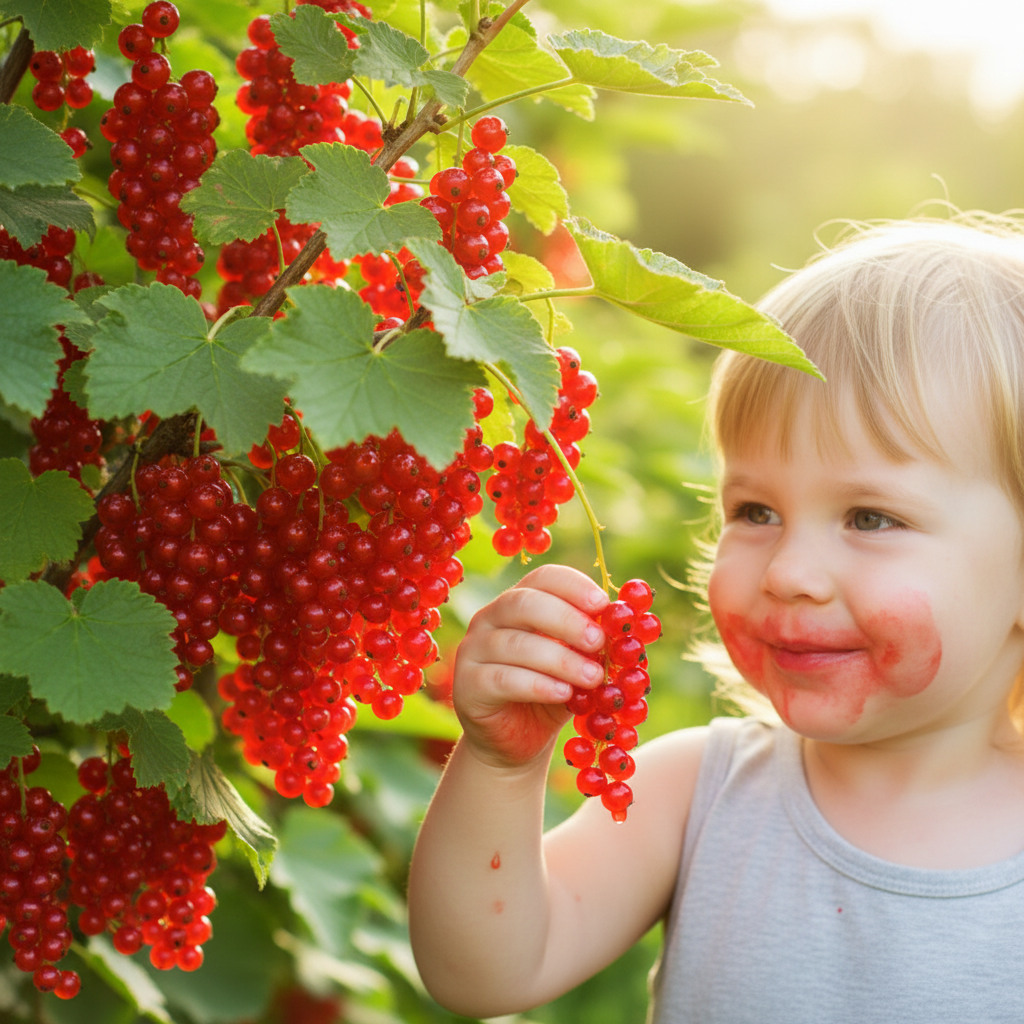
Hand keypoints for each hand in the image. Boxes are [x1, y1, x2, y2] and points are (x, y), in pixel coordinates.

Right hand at [453, 564, 609, 768]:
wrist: (518, 742)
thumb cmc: (553, 693)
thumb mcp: (579, 663)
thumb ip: (595, 643)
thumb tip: (627, 623)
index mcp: (519, 602)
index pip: (543, 578)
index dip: (573, 586)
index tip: (603, 604)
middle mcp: (490, 618)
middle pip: (524, 603)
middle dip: (566, 619)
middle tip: (598, 640)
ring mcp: (474, 650)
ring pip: (515, 644)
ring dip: (560, 659)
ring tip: (593, 678)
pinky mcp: (467, 685)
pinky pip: (502, 679)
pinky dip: (538, 684)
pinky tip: (564, 694)